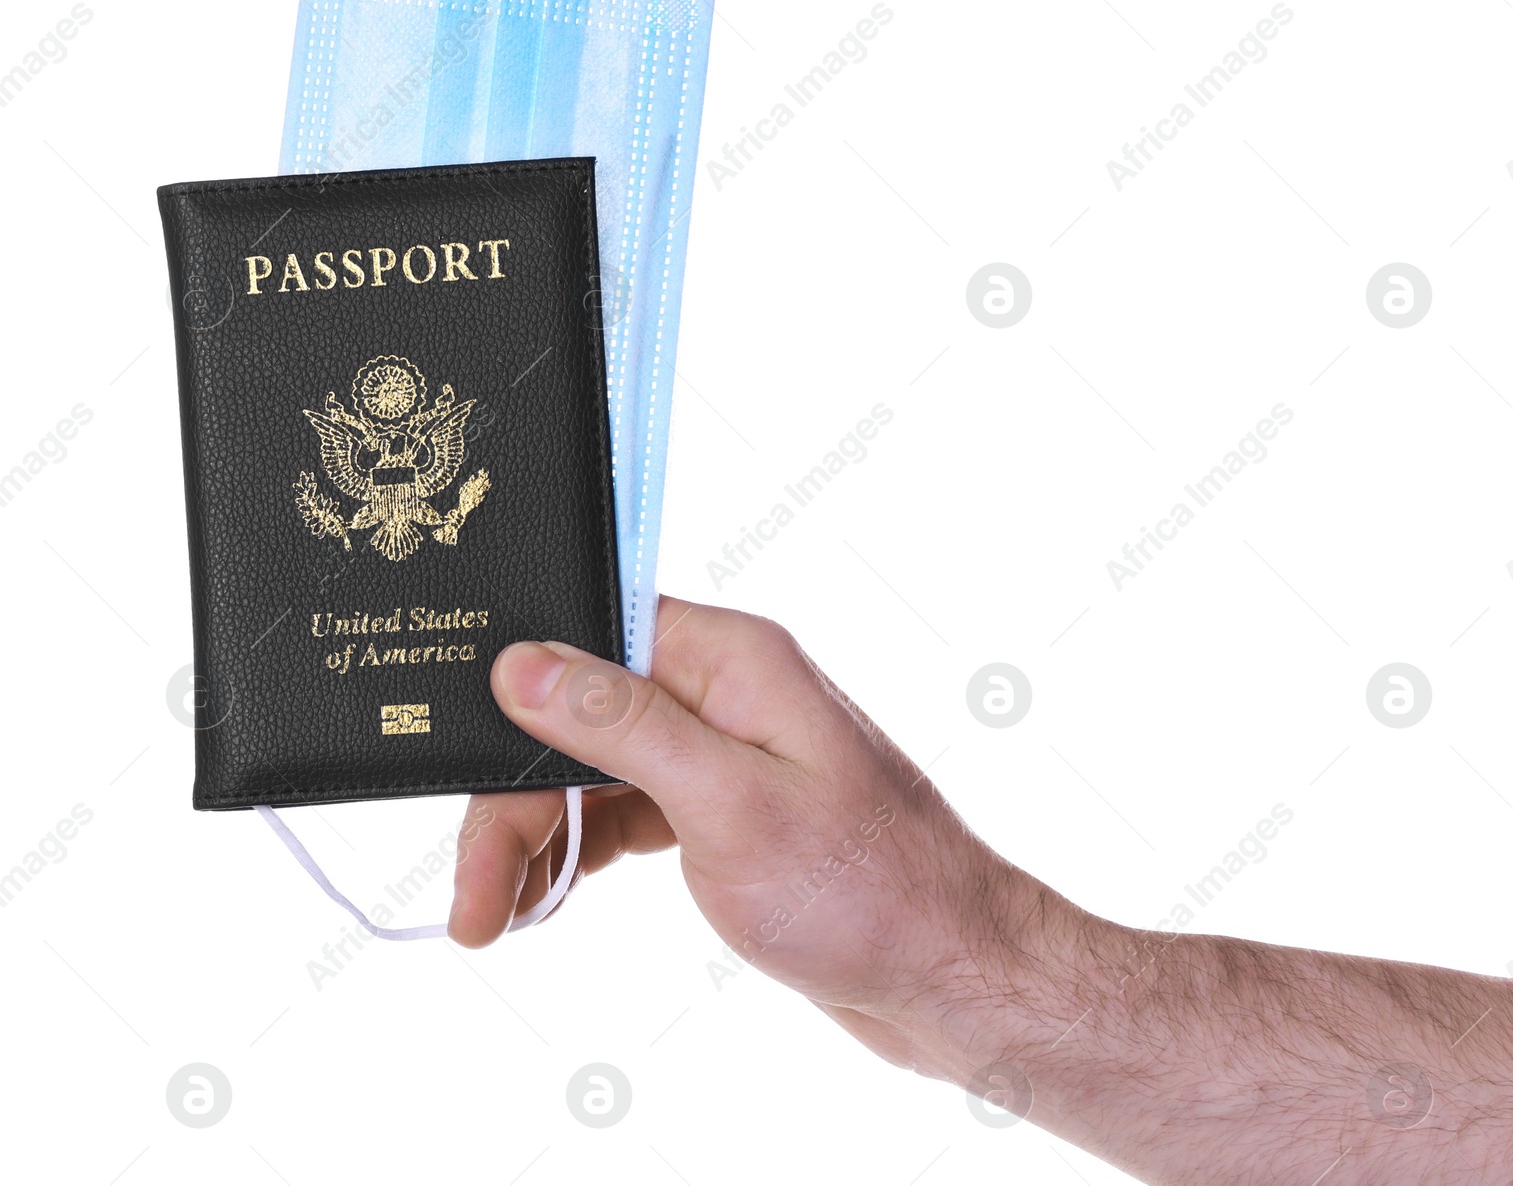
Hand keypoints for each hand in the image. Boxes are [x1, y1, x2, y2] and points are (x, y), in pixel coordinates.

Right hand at [447, 595, 1055, 1073]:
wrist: (947, 976)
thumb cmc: (866, 889)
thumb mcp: (729, 804)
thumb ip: (623, 725)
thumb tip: (526, 662)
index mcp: (734, 658)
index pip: (591, 639)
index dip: (517, 699)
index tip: (461, 767)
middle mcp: (725, 692)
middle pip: (578, 718)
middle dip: (515, 803)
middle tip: (473, 895)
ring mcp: (724, 752)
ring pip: (593, 773)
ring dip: (537, 839)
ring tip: (497, 917)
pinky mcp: (723, 810)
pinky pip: (625, 812)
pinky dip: (581, 853)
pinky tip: (546, 899)